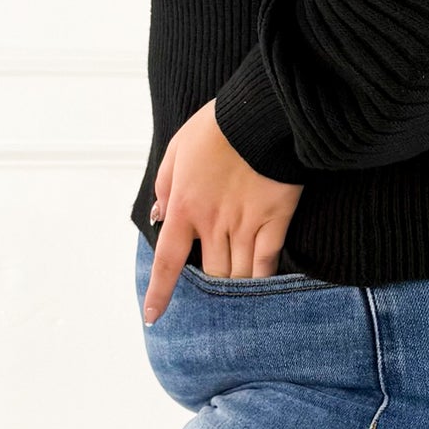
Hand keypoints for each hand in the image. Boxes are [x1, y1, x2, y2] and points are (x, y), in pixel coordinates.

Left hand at [142, 100, 303, 324]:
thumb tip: (158, 214)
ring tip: (240, 294)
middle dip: (211, 287)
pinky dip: (264, 276)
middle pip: (211, 273)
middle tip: (214, 293)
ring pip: (239, 273)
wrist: (260, 112)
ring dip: (237, 286)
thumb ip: (165, 185)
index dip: (160, 292)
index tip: (153, 316)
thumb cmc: (217, 125)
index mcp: (184, 206)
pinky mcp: (275, 217)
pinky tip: (263, 283)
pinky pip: (268, 260)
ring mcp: (245, 223)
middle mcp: (212, 222)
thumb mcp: (177, 148)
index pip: (167, 261)